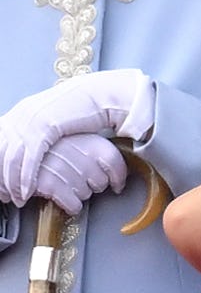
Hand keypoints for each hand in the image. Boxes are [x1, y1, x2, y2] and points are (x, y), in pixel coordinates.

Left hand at [0, 70, 154, 205]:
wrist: (100, 94)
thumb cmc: (82, 107)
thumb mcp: (53, 117)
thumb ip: (40, 129)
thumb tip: (32, 147)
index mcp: (23, 111)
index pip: (1, 141)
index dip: (0, 165)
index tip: (1, 183)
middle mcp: (22, 114)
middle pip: (1, 151)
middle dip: (2, 177)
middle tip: (4, 194)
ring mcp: (31, 120)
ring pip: (11, 158)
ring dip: (12, 182)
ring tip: (17, 198)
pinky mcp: (45, 128)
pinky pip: (30, 159)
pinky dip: (26, 178)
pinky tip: (27, 191)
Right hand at [34, 135, 127, 214]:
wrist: (22, 150)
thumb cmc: (53, 146)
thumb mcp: (79, 139)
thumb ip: (97, 150)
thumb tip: (118, 170)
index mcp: (90, 140)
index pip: (115, 162)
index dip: (119, 177)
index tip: (117, 184)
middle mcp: (80, 155)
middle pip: (101, 183)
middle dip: (93, 185)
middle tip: (80, 178)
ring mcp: (65, 169)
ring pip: (86, 195)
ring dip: (79, 193)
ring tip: (66, 182)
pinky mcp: (51, 184)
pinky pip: (73, 205)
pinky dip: (70, 205)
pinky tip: (63, 195)